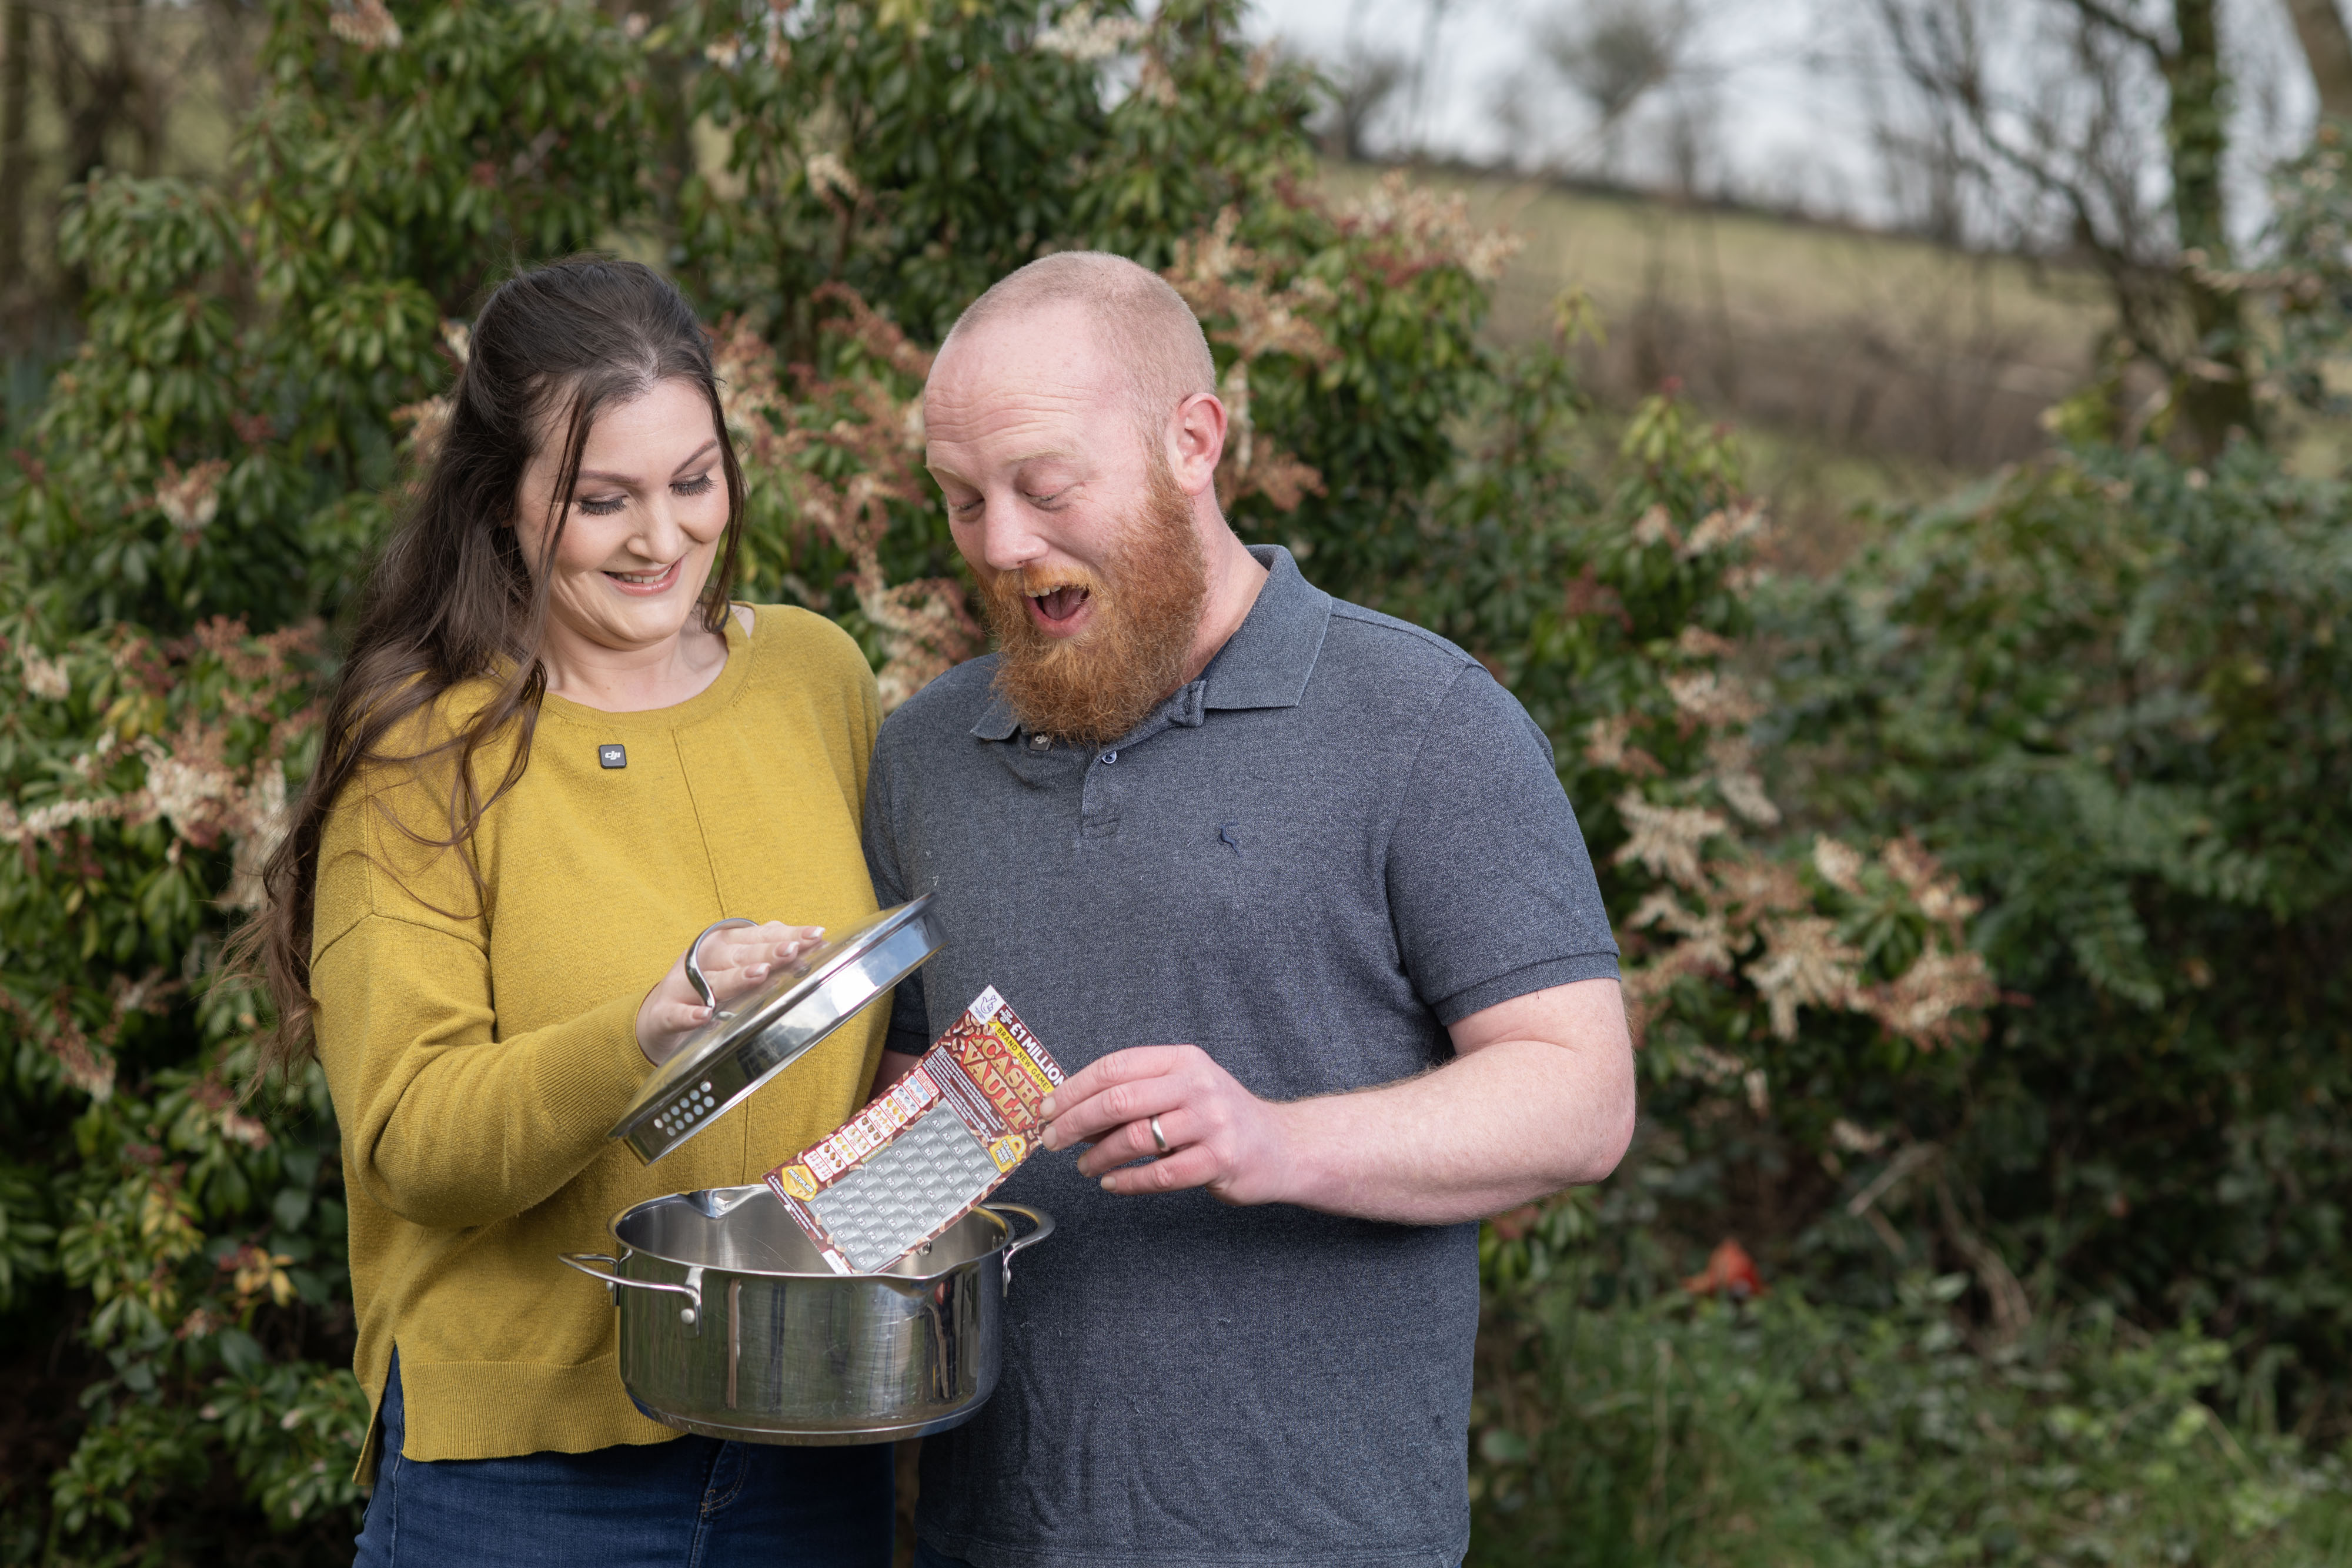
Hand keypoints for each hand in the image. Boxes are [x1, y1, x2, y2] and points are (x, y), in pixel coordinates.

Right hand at [636, 920, 823, 1064]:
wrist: (659, 1017)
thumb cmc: (706, 988)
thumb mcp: (733, 966)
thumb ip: (764, 953)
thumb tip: (807, 942)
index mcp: (724, 946)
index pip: (760, 936)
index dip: (788, 935)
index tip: (816, 935)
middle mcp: (704, 961)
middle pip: (740, 956)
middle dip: (768, 952)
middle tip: (792, 950)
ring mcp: (683, 988)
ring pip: (713, 982)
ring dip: (736, 978)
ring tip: (760, 974)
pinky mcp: (665, 1014)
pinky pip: (677, 1014)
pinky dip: (689, 1015)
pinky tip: (704, 1015)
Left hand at [1037, 1044, 1294, 1204]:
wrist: (1282, 1145)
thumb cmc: (1220, 1118)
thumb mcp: (1183, 1089)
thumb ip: (1137, 1093)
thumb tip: (1071, 1111)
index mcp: (1182, 1060)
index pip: (1115, 1067)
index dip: (1073, 1089)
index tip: (1046, 1109)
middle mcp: (1197, 1084)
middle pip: (1119, 1100)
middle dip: (1074, 1122)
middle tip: (1051, 1141)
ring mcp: (1211, 1122)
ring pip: (1136, 1139)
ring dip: (1098, 1155)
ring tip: (1084, 1166)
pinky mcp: (1220, 1160)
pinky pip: (1160, 1175)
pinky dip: (1128, 1182)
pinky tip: (1112, 1183)